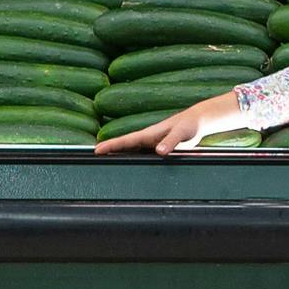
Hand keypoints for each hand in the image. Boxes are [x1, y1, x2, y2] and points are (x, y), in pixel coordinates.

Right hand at [92, 93, 239, 155]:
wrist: (197, 121)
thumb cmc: (189, 125)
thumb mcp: (181, 133)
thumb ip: (170, 141)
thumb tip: (159, 151)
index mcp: (149, 134)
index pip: (126, 140)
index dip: (110, 145)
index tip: (96, 150)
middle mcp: (146, 139)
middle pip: (123, 147)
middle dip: (108, 151)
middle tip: (91, 159)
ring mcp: (150, 144)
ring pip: (130, 151)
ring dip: (118, 156)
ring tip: (103, 165)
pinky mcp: (156, 149)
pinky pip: (140, 155)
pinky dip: (131, 159)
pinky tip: (126, 167)